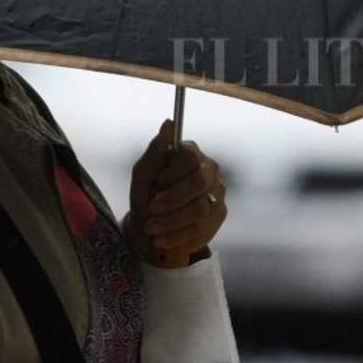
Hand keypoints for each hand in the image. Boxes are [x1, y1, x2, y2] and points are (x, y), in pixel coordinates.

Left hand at [126, 120, 227, 267]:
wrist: (151, 224)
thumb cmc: (147, 194)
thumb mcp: (143, 174)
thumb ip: (155, 150)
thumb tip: (169, 123)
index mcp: (191, 153)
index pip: (189, 157)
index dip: (172, 173)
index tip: (156, 183)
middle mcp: (210, 170)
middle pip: (199, 182)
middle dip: (172, 200)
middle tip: (151, 210)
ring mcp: (218, 192)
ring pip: (201, 208)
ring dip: (171, 221)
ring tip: (152, 228)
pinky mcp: (220, 214)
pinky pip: (203, 227)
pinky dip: (178, 236)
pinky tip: (162, 238)